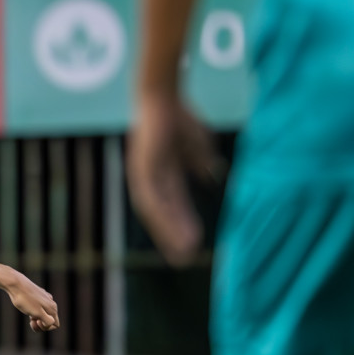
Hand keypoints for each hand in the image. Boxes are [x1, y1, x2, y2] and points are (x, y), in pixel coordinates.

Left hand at [7, 274, 59, 331]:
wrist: (15, 284)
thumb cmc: (25, 300)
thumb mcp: (37, 313)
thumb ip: (48, 321)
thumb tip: (53, 323)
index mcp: (52, 308)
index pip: (55, 325)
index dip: (45, 327)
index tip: (36, 321)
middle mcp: (51, 303)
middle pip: (50, 320)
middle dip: (40, 324)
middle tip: (30, 321)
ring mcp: (45, 298)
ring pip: (44, 313)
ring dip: (36, 318)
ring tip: (28, 314)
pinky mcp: (37, 295)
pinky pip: (39, 307)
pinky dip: (33, 311)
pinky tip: (26, 307)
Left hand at [127, 94, 222, 266]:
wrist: (164, 95)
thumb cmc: (180, 116)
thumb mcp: (197, 145)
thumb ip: (201, 162)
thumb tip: (212, 176)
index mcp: (164, 176)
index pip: (174, 208)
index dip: (183, 226)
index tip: (193, 246)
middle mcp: (151, 180)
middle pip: (162, 215)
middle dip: (173, 236)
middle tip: (183, 258)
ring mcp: (144, 174)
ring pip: (156, 210)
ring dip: (169, 230)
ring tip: (184, 248)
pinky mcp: (141, 167)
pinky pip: (150, 195)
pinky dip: (161, 212)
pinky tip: (169, 227)